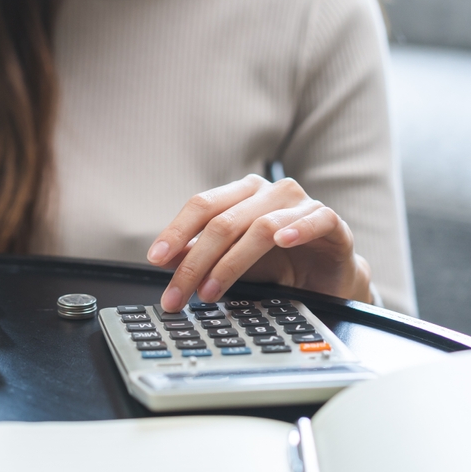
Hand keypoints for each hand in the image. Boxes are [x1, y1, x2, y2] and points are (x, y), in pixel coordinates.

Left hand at [146, 175, 371, 310]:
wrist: (326, 276)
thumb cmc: (276, 263)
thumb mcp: (230, 259)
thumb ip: (199, 253)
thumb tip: (163, 258)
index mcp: (240, 193)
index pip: (201, 205)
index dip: (176, 231)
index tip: (156, 258)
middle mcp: (267, 192)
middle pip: (223, 222)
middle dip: (195, 262)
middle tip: (177, 294)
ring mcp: (300, 203)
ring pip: (260, 226)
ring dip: (231, 262)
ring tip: (211, 290)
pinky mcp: (331, 220)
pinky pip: (315, 219)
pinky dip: (297, 229)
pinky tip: (282, 242)